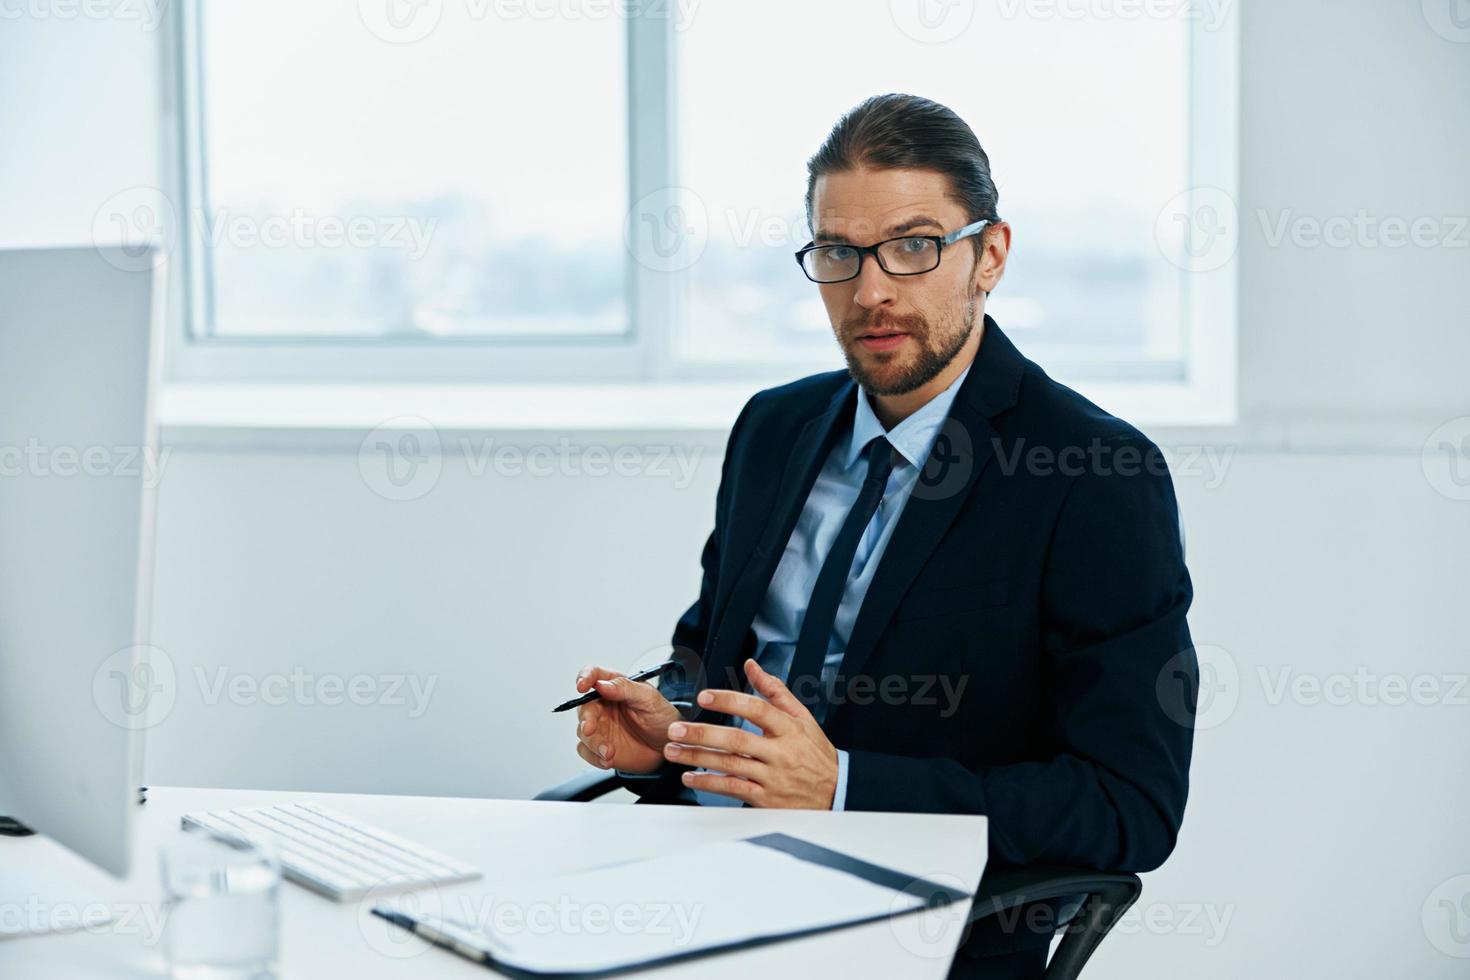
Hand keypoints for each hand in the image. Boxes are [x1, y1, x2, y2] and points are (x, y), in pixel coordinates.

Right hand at [574, 665, 681, 773]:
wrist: (668, 746)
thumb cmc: (661, 717)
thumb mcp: (649, 699)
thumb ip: (625, 689)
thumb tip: (602, 685)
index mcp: (615, 687)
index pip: (593, 675)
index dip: (584, 677)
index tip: (582, 686)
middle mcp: (604, 705)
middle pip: (583, 707)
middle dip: (586, 719)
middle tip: (590, 729)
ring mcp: (600, 726)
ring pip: (582, 731)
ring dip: (593, 743)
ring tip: (609, 752)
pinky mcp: (599, 746)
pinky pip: (586, 751)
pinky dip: (593, 756)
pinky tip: (607, 759)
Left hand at [663, 659, 838, 808]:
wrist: (836, 791)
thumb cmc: (816, 752)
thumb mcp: (802, 717)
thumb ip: (774, 691)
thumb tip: (753, 666)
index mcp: (789, 728)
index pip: (757, 709)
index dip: (729, 701)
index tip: (704, 697)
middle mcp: (780, 752)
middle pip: (737, 740)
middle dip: (702, 734)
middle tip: (676, 729)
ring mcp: (772, 777)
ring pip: (730, 765)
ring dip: (697, 758)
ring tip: (673, 751)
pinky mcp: (766, 798)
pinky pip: (733, 789)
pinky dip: (709, 784)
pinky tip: (691, 778)